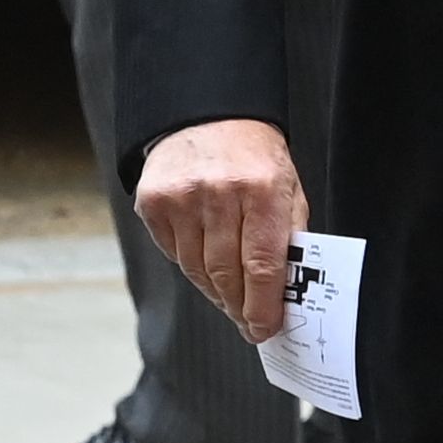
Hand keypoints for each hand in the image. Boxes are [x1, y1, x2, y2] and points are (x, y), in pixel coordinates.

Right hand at [136, 118, 306, 340]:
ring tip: (230, 296)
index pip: (262, 265)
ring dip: (216, 291)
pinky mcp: (153, 202)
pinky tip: (205, 260)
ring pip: (197, 270)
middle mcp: (219, 193)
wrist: (208, 114)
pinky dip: (191, 265)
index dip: (263, 305)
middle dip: (240, 305)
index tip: (264, 328)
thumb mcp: (288, 188)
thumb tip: (286, 293)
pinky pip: (174, 253)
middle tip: (248, 321)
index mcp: (262, 189)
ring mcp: (181, 197)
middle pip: (227, 273)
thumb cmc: (255, 158)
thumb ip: (289, 237)